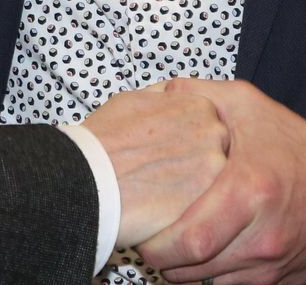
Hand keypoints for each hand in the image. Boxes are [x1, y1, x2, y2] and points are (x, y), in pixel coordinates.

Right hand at [82, 82, 230, 245]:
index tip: (168, 151)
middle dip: (195, 162)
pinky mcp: (206, 201)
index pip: (210, 125)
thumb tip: (173, 96)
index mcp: (200, 105)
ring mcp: (213, 168)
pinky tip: (162, 208)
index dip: (187, 141)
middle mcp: (214, 132)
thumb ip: (164, 97)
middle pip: (216, 151)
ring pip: (214, 181)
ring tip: (161, 192)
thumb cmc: (105, 138)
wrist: (89, 178)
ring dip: (193, 187)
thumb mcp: (134, 99)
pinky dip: (187, 209)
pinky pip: (205, 206)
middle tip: (164, 172)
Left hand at [138, 78, 305, 284]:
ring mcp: (271, 264)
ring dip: (185, 272)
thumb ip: (198, 96)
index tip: (142, 234)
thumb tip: (157, 93)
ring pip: (209, 284)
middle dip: (164, 262)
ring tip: (173, 248)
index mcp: (250, 191)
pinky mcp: (278, 281)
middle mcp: (262, 236)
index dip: (158, 246)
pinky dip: (211, 277)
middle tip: (149, 243)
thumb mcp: (248, 106)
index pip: (191, 240)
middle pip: (194, 271)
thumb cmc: (295, 145)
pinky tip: (204, 255)